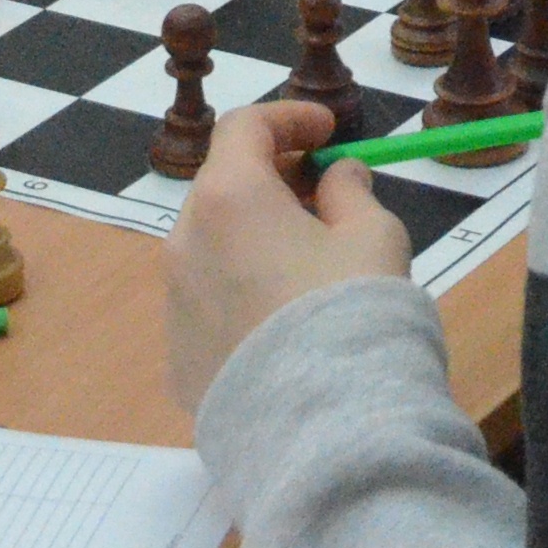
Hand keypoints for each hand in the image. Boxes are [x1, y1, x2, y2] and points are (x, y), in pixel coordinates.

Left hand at [162, 101, 411, 416]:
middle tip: (323, 193)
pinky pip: (209, 306)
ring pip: (212, 249)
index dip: (289, 119)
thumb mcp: (373, 236)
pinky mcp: (178, 359)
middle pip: (222, 187)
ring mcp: (174, 304)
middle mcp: (184, 242)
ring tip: (307, 263)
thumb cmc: (351, 311)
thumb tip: (336, 178)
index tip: (327, 131)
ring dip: (252, 238)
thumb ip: (351, 193)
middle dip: (271, 179)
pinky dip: (240, 294)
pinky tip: (285, 323)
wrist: (320, 428)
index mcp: (228, 197)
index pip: (244, 128)